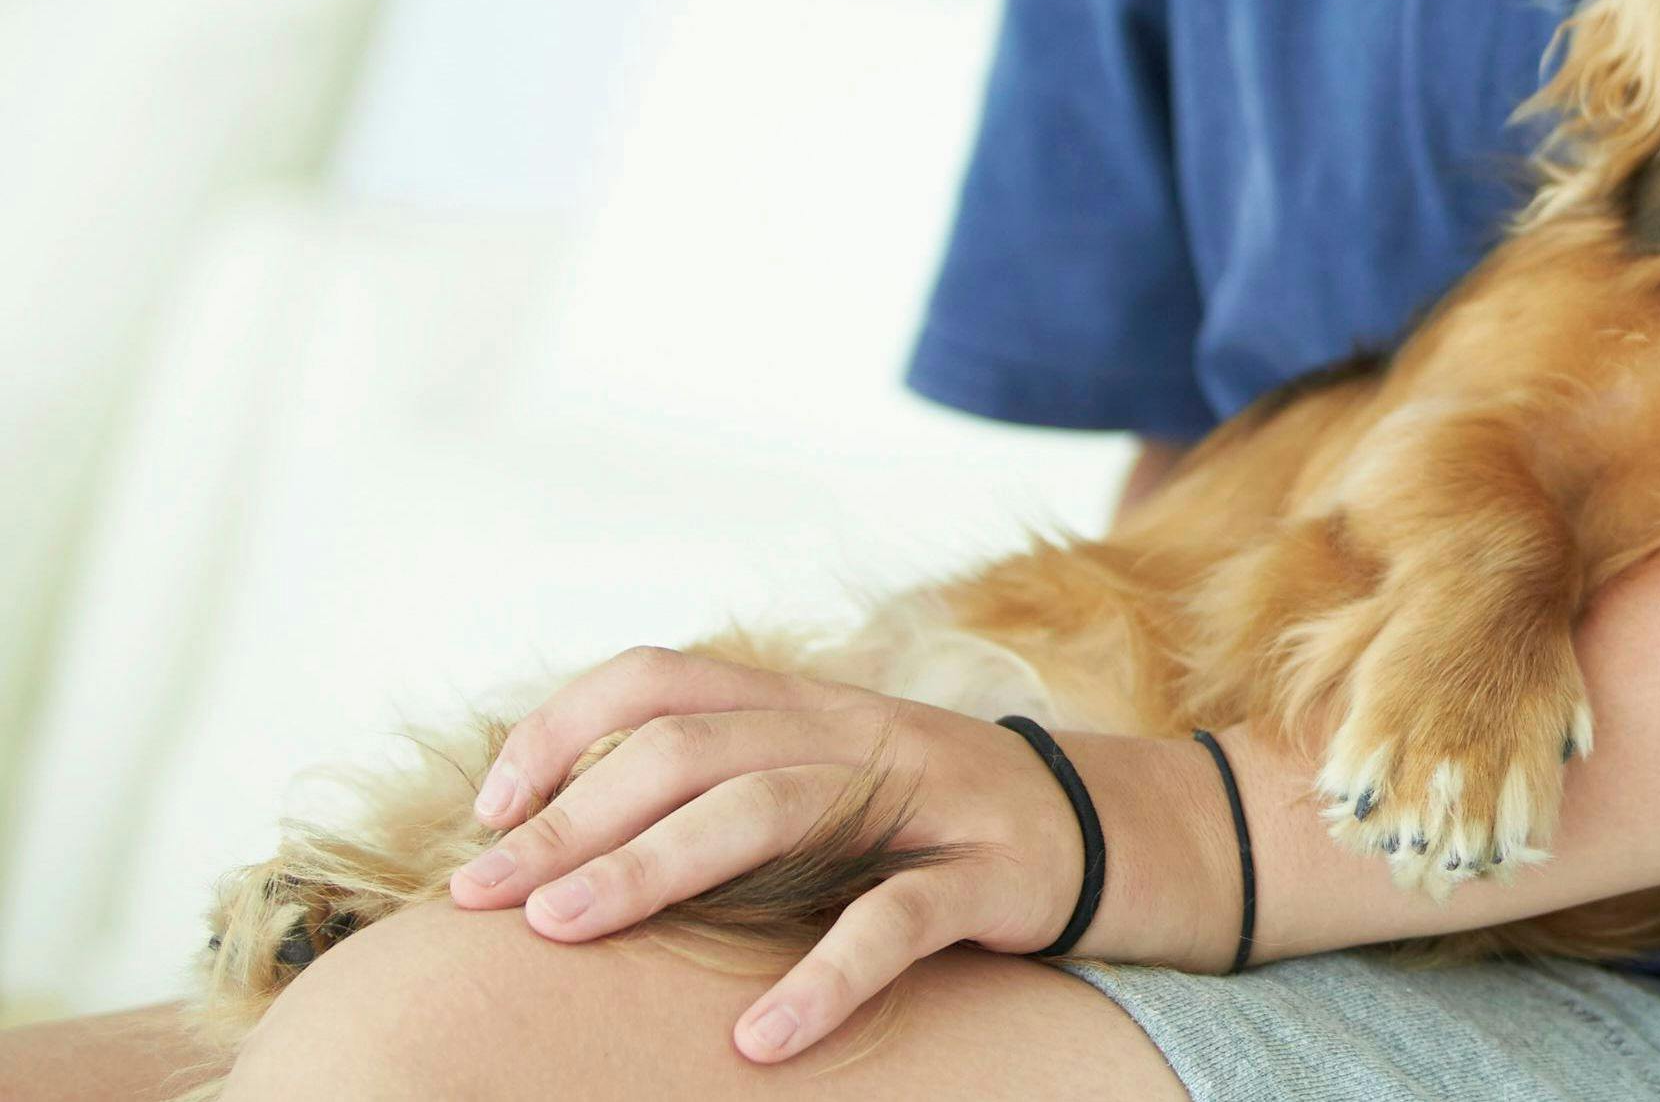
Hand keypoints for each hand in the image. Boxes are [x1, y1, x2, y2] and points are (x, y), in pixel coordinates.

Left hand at [447, 645, 1227, 1062]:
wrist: (1117, 832)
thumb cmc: (938, 823)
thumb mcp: (830, 781)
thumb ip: (729, 784)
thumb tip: (571, 834)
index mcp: (807, 705)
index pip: (663, 677)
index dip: (565, 729)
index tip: (489, 809)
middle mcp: (853, 732)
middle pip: (691, 747)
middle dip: (574, 818)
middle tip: (483, 899)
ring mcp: (921, 796)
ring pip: (769, 807)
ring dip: (653, 868)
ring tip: (564, 932)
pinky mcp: (986, 872)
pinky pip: (898, 919)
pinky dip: (826, 977)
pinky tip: (763, 1041)